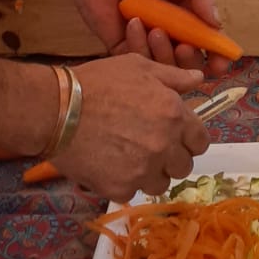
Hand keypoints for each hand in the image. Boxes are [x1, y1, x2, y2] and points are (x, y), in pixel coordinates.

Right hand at [56, 52, 210, 198]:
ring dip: (150, 173)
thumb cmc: (97, 83)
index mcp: (173, 115)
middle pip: (183, 166)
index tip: (177, 138)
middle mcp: (164, 145)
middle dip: (171, 158)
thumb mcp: (138, 67)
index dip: (190, 140)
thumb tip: (198, 80)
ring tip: (128, 157)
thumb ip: (173, 76)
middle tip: (150, 147)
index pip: (201, 141)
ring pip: (160, 183)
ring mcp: (142, 169)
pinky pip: (132, 191)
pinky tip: (109, 164)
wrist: (56, 110)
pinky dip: (124, 182)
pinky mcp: (119, 187)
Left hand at [57, 0, 230, 71]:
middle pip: (190, 59)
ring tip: (156, 30)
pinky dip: (140, 45)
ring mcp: (147, 40)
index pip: (208, 38)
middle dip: (192, 58)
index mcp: (187, 10)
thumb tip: (217, 23)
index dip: (218, 53)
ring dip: (166, 51)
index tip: (222, 63)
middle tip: (185, 47)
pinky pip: (139, 60)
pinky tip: (134, 23)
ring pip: (166, 64)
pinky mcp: (124, 47)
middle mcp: (170, 29)